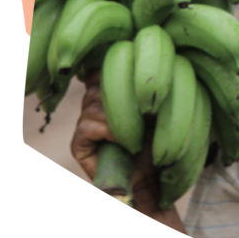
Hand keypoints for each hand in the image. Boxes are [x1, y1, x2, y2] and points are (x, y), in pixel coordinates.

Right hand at [71, 69, 186, 232]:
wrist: (154, 178)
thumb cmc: (160, 139)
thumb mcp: (157, 106)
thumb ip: (144, 86)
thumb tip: (143, 59)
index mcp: (111, 93)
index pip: (101, 70)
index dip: (111, 68)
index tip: (128, 69)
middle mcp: (94, 106)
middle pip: (97, 85)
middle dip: (119, 94)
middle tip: (142, 110)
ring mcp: (85, 124)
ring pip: (92, 105)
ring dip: (118, 115)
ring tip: (137, 130)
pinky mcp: (78, 144)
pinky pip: (87, 126)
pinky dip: (108, 130)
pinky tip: (124, 140)